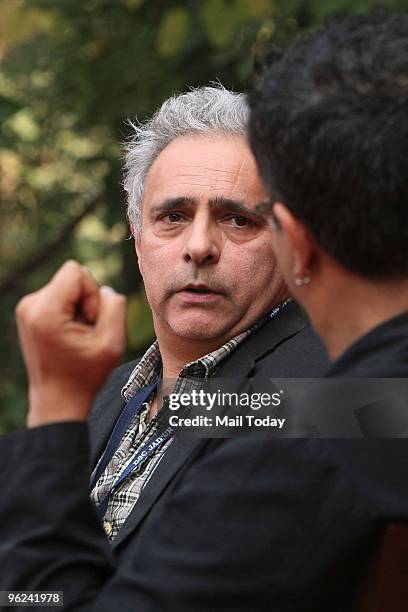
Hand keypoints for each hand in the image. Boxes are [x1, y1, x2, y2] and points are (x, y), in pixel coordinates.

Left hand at [15, 260, 126, 426]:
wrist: (58, 400)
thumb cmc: (85, 375)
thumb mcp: (112, 343)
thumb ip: (115, 307)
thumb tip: (105, 290)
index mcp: (45, 311)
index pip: (77, 272)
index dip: (93, 295)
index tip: (90, 323)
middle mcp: (30, 305)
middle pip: (72, 276)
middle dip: (87, 300)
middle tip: (85, 332)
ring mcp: (27, 308)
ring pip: (68, 285)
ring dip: (80, 307)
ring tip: (77, 335)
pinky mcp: (30, 312)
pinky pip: (60, 295)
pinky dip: (70, 311)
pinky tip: (70, 335)